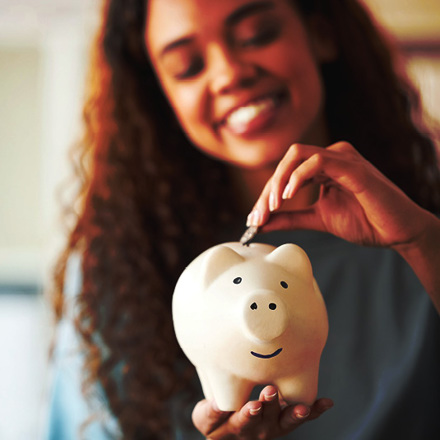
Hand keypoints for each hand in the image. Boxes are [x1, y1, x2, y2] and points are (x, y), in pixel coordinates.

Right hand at [192, 385, 332, 438]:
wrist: (227, 428)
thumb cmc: (215, 418)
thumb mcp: (205, 417)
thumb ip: (210, 412)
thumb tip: (218, 403)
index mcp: (237, 428)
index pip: (243, 422)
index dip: (248, 415)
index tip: (253, 405)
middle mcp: (258, 430)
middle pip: (265, 421)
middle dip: (270, 406)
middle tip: (271, 391)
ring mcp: (274, 426)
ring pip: (285, 422)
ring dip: (294, 413)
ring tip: (303, 407)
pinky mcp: (285, 420)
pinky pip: (302, 417)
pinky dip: (315, 411)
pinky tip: (326, 402)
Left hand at [248, 141, 432, 248]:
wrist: (396, 233)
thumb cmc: (364, 222)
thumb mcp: (317, 219)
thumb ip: (290, 218)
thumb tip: (262, 223)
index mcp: (323, 167)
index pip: (286, 172)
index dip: (266, 195)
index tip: (255, 219)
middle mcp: (331, 156)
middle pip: (286, 162)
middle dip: (268, 190)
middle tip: (258, 216)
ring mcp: (342, 158)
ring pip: (297, 156)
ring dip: (279, 181)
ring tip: (272, 207)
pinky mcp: (353, 167)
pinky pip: (318, 160)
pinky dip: (298, 176)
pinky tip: (290, 195)